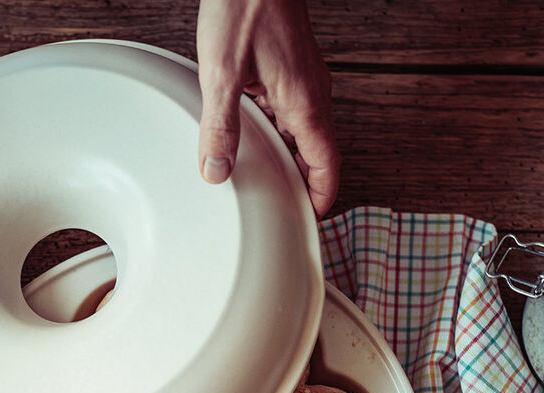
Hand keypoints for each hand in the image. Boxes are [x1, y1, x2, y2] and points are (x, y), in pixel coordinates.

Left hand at [196, 0, 339, 216]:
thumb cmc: (245, 5)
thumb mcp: (222, 73)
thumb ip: (220, 127)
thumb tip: (216, 172)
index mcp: (304, 102)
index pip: (327, 165)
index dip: (321, 197)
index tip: (311, 221)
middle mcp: (311, 95)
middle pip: (315, 155)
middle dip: (301, 185)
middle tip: (282, 210)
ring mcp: (302, 82)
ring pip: (301, 135)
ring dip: (287, 160)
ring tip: (264, 183)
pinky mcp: (287, 71)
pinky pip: (288, 114)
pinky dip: (276, 135)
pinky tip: (252, 140)